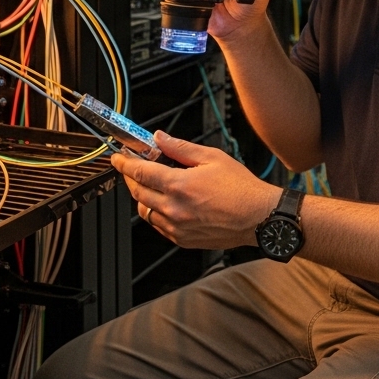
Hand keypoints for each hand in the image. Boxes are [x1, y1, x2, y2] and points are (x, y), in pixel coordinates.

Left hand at [111, 131, 280, 249]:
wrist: (259, 217)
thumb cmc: (242, 189)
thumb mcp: (213, 158)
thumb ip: (181, 148)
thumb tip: (161, 139)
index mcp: (179, 185)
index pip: (140, 172)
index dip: (125, 163)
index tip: (119, 157)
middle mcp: (174, 208)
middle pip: (137, 192)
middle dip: (130, 177)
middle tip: (133, 167)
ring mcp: (177, 227)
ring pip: (145, 212)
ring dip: (142, 197)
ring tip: (151, 186)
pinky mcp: (183, 239)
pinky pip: (158, 226)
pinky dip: (156, 213)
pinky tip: (166, 204)